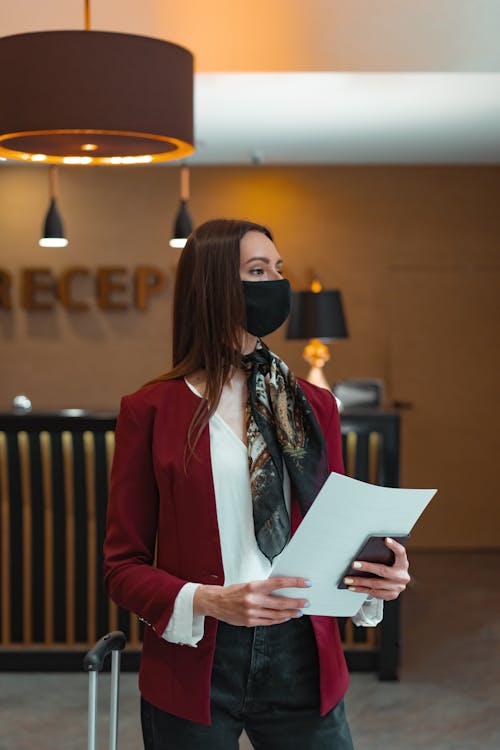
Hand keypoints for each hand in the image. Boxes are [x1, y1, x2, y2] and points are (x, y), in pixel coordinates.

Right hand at [193, 576, 311, 625]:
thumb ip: (264, 588)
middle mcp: (254, 600)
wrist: (215, 602)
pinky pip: (269, 622)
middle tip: (306, 602)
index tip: (305, 583)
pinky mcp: (250, 622)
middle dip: (296, 602)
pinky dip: (279, 620)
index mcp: (254, 586)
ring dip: (290, 613)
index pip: (279, 583)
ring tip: (299, 611)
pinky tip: (286, 618)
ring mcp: (252, 612)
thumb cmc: (233, 591)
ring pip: (277, 615)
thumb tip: (283, 589)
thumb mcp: (249, 584)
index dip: (294, 583)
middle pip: (281, 602)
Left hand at [343, 537, 409, 600]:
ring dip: (360, 582)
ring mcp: (397, 587)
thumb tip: (365, 551)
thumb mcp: (391, 560)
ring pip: (376, 585)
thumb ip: (383, 555)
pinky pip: (374, 593)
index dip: (395, 546)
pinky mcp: (391, 595)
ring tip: (348, 579)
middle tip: (354, 565)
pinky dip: (362, 590)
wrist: (398, 583)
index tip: (386, 539)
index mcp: (403, 564)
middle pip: (383, 570)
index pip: (401, 553)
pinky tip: (354, 587)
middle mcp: (402, 576)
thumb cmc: (391, 567)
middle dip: (366, 567)